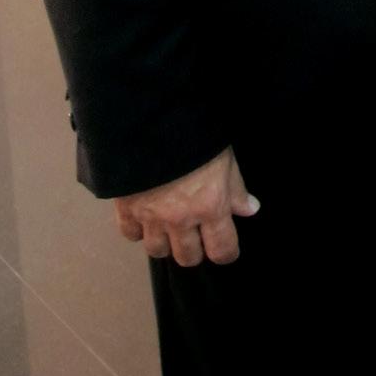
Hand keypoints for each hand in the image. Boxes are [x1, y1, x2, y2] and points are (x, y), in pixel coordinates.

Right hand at [113, 147, 258, 266]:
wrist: (154, 118)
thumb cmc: (197, 134)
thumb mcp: (225, 157)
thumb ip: (236, 188)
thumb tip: (249, 209)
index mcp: (210, 206)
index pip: (222, 249)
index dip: (227, 253)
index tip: (226, 250)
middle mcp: (181, 219)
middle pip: (188, 257)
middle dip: (195, 250)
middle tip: (196, 236)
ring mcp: (151, 217)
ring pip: (158, 250)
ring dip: (166, 242)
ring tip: (170, 227)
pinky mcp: (126, 208)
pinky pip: (130, 235)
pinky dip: (138, 230)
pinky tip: (145, 218)